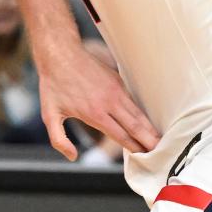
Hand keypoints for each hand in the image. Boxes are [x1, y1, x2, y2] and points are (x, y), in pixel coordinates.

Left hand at [37, 45, 158, 160]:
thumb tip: (72, 156)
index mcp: (95, 113)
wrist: (60, 54)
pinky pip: (134, 101)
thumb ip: (59, 139)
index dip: (135, 148)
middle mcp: (110, 102)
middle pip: (137, 127)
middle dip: (150, 142)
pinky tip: (147, 122)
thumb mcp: (49, 114)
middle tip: (162, 154)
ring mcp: (116, 90)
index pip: (122, 136)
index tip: (145, 158)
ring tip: (161, 141)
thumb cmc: (53, 84)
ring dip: (150, 128)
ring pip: (139, 113)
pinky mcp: (118, 80)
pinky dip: (143, 113)